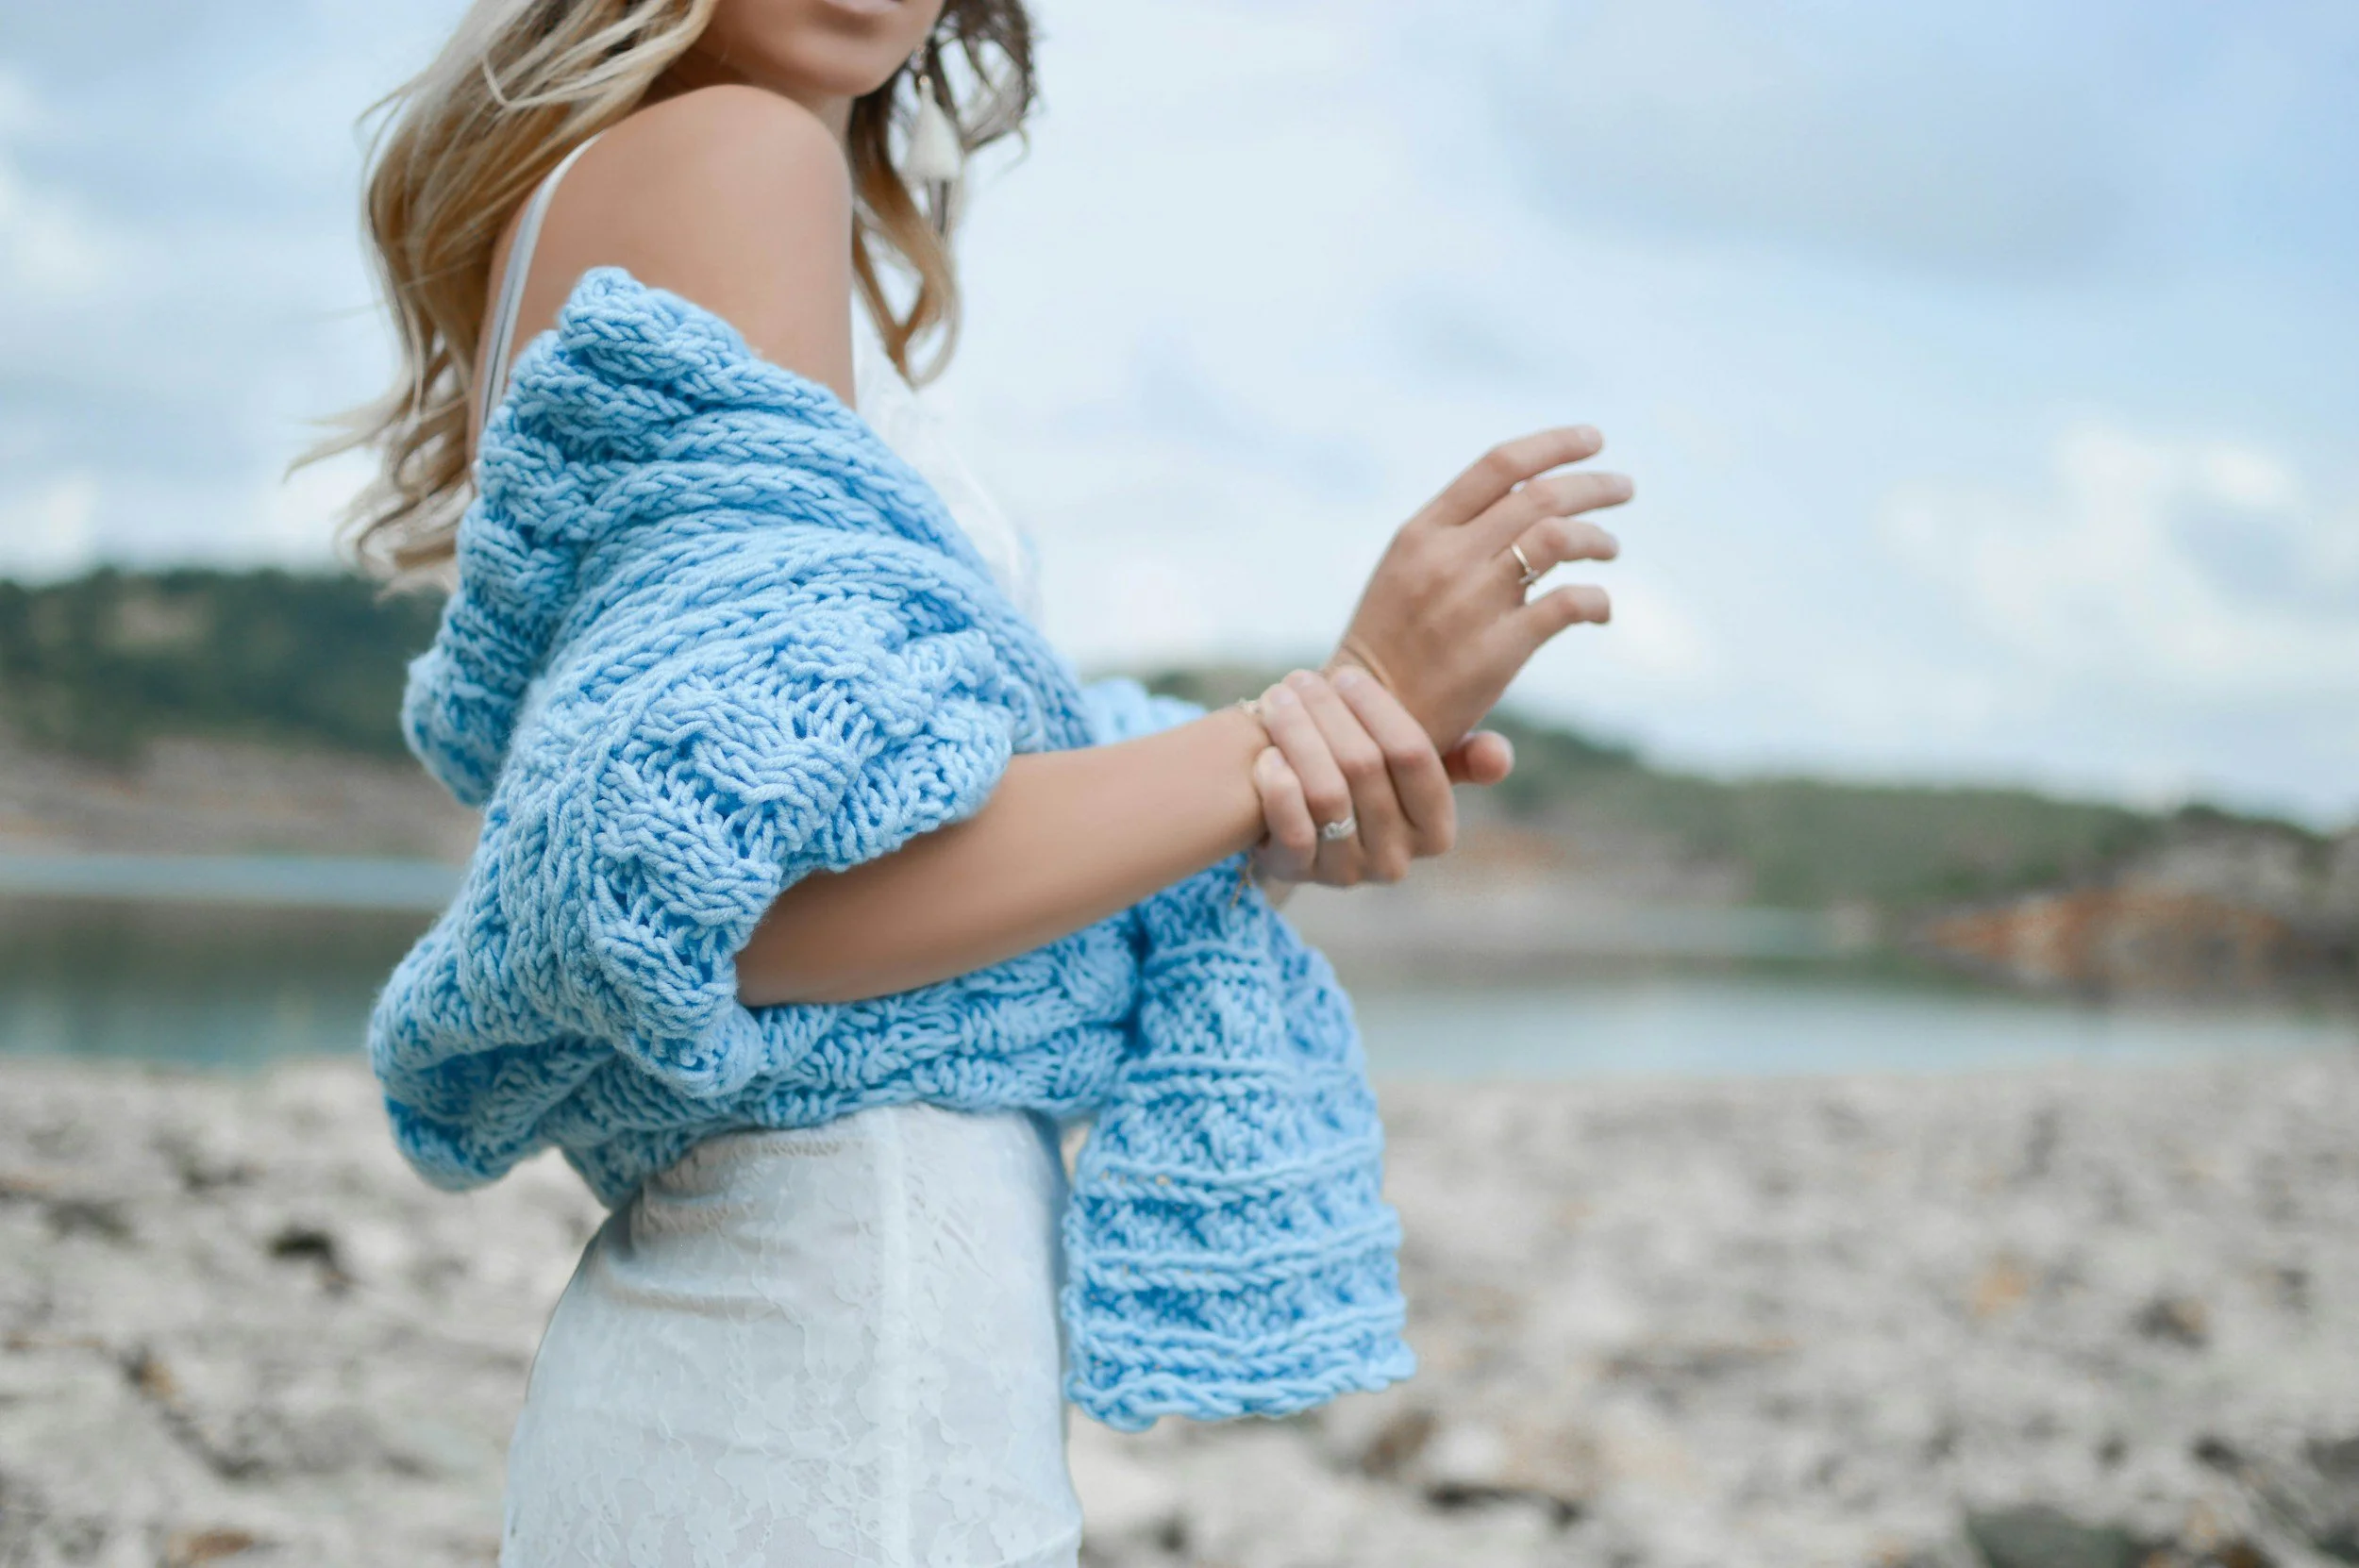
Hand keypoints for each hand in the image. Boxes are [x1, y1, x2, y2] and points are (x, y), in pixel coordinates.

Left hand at [1245, 668, 1513, 887]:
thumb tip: (1498, 756)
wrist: (1299, 816)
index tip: (1347, 675)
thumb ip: (1462, 757)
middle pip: (1364, 767)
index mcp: (1436, 831)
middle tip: (1299, 678)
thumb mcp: (1413, 767)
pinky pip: (1292, 829)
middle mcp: (1396, 860)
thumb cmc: (1365, 775)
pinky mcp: (1298, 876)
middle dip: (1327, 712)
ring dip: (1296, 735)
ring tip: (1277, 698)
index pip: (1415, 757)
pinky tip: (1265, 752)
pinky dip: (1277, 785)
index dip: (1378, 708)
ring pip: (1326, 793)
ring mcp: (1346, 872)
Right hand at [1333, 427, 1628, 747]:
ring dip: (1598, 538)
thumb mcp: (1406, 569)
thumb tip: (1532, 499)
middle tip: (1624, 489)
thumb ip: (1460, 532)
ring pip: (1559, 539)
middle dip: (1594, 487)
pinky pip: (1568, 604)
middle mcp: (1446, 558)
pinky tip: (1601, 609)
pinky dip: (1598, 600)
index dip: (1554, 445)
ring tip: (1611, 548)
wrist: (1362, 719)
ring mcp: (1471, 603)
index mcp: (1421, 532)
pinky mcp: (1497, 651)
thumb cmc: (1391, 641)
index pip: (1499, 465)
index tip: (1594, 439)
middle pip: (1541, 496)